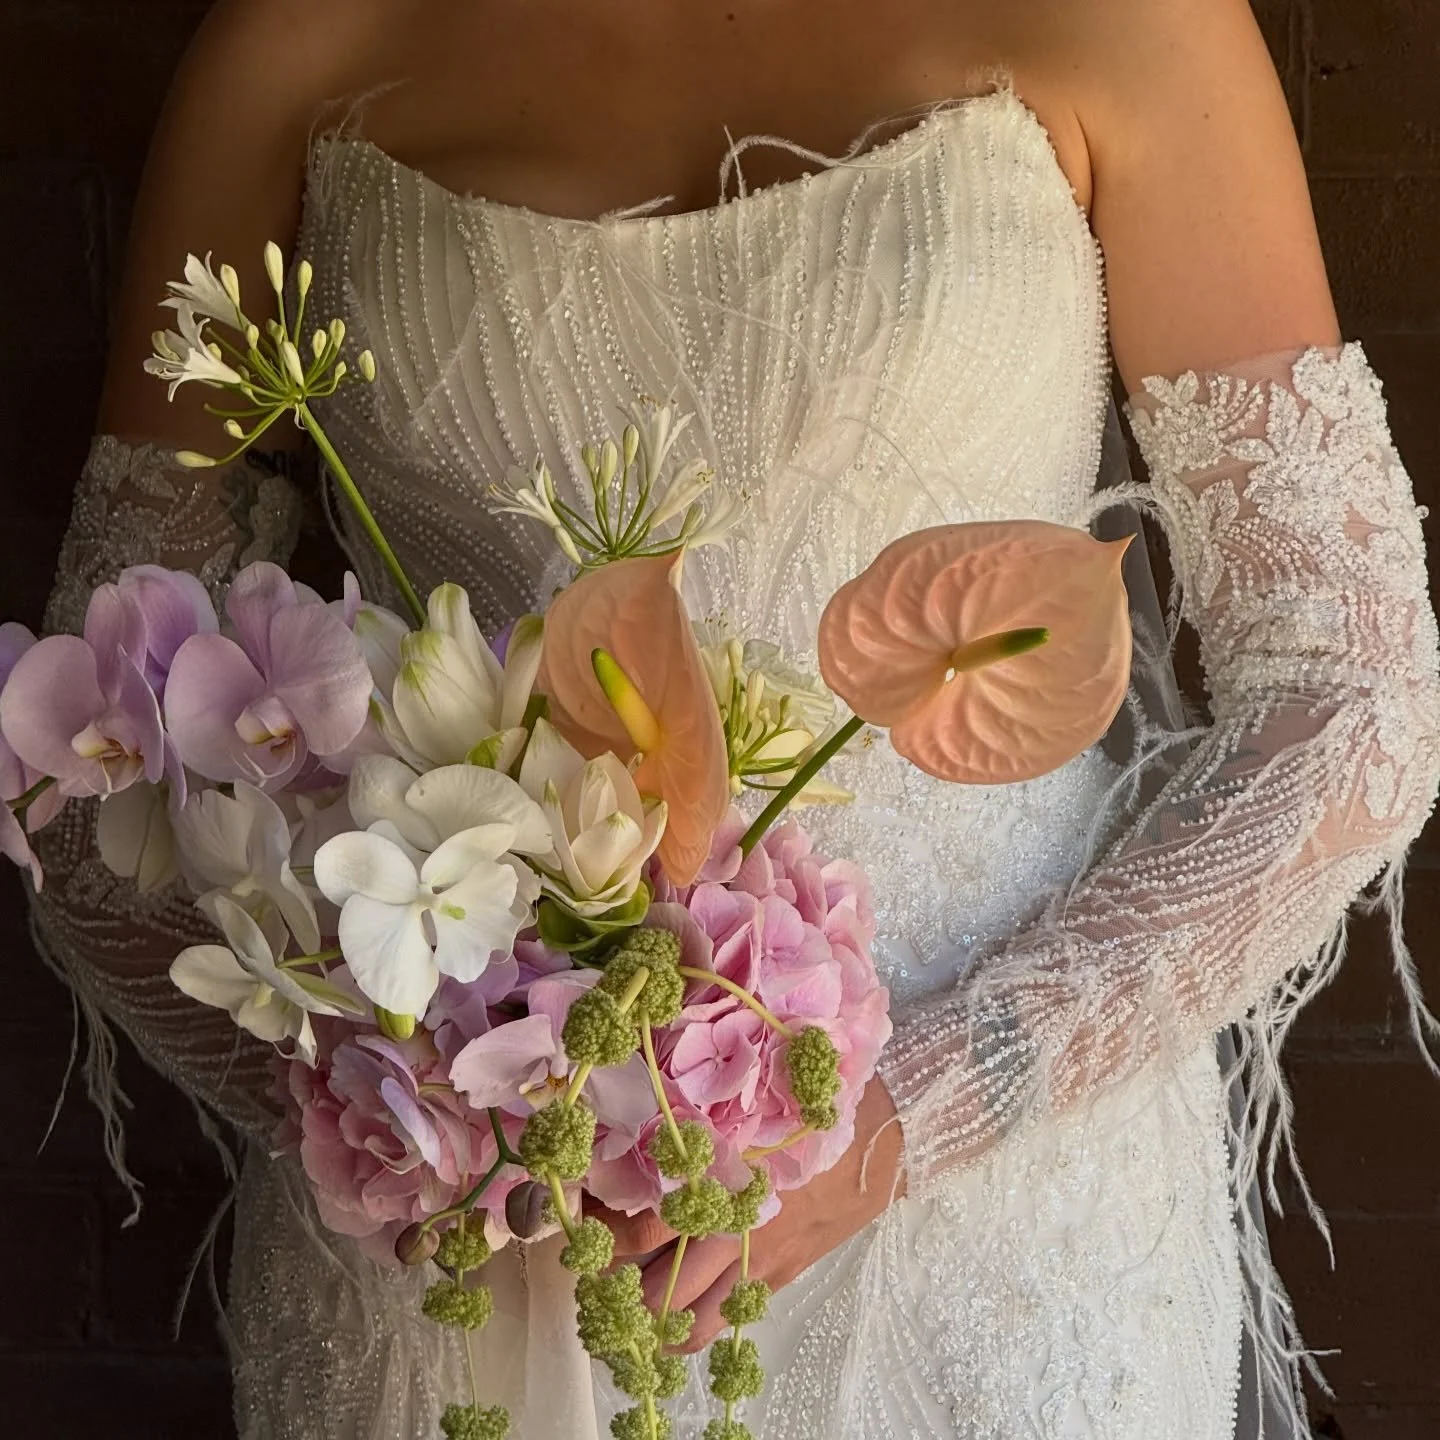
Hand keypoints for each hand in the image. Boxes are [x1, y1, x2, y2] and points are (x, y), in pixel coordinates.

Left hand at [592, 1079, 905, 1352]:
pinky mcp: (779, 1276)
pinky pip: (725, 1322)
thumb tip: (640, 1080)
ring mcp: (758, 1262)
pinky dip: (690, 1325)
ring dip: (649, 1318)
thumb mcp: (757, 1091)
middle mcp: (735, 1232)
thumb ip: (703, 1102)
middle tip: (590, 1256)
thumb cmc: (816, 1098)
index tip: (575, 1207)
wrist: (887, 1135)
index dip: (598, 1228)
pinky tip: (671, 1305)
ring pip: (687, 1323)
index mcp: (723, 1181)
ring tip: (622, 1293)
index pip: (639, 1228)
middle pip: (650, 1288)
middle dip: (611, 1283)